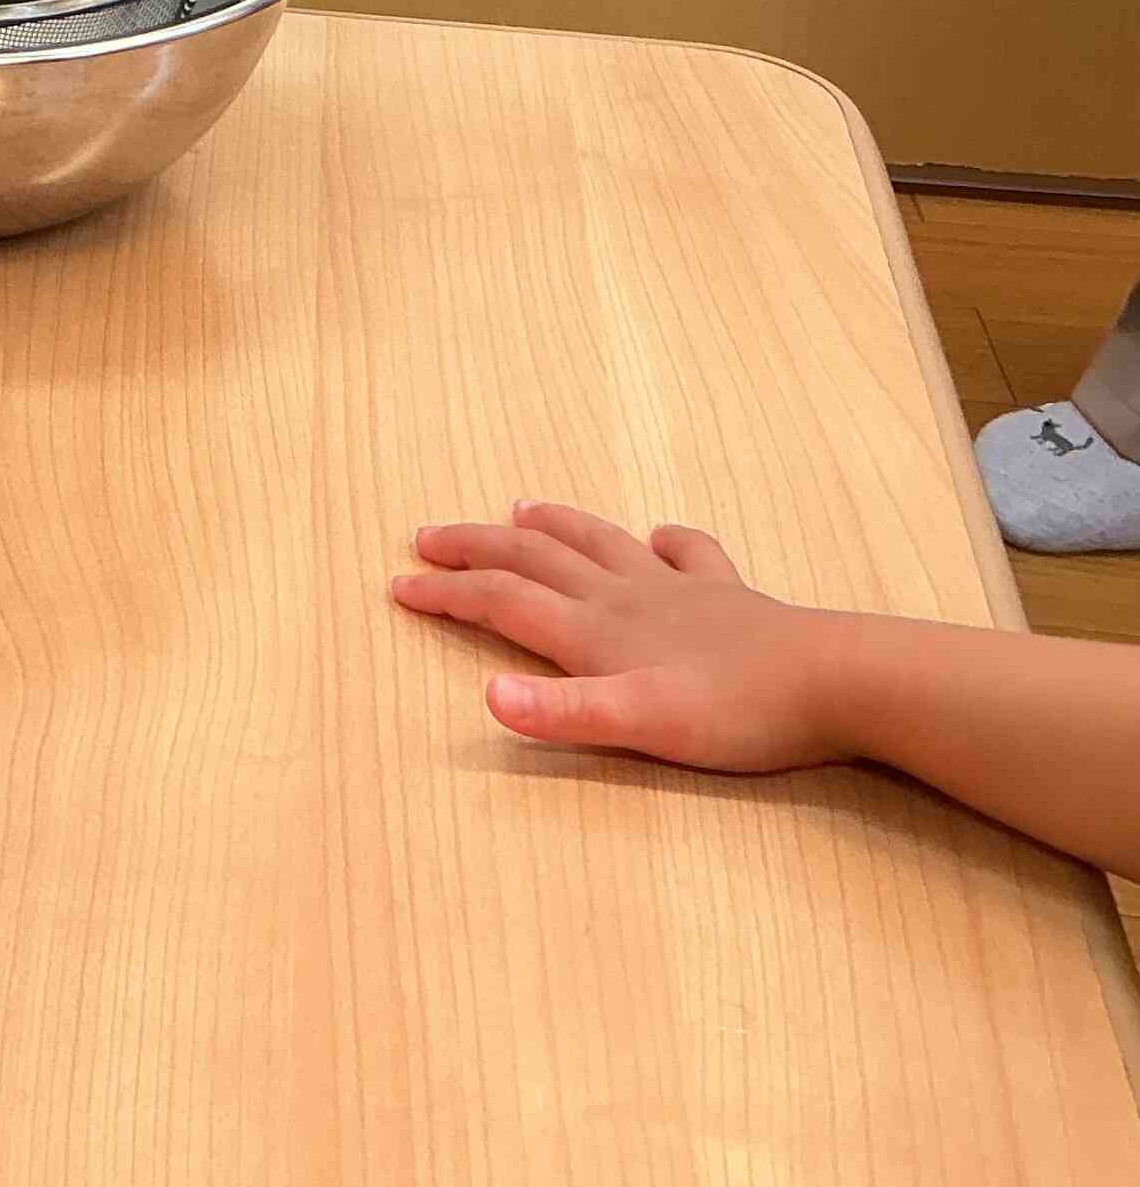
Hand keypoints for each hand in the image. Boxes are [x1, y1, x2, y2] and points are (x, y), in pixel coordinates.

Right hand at [391, 502, 856, 773]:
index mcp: (594, 631)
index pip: (502, 602)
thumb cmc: (736, 712)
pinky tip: (659, 537)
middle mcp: (623, 597)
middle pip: (534, 557)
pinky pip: (689, 554)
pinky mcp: (728, 595)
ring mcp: (678, 589)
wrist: (835, 680)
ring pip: (597, 542)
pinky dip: (666, 540)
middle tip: (428, 537)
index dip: (446, 594)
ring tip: (518, 508)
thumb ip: (562, 713)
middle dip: (475, 546)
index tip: (398, 586)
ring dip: (550, 524)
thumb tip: (487, 696)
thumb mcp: (640, 725)